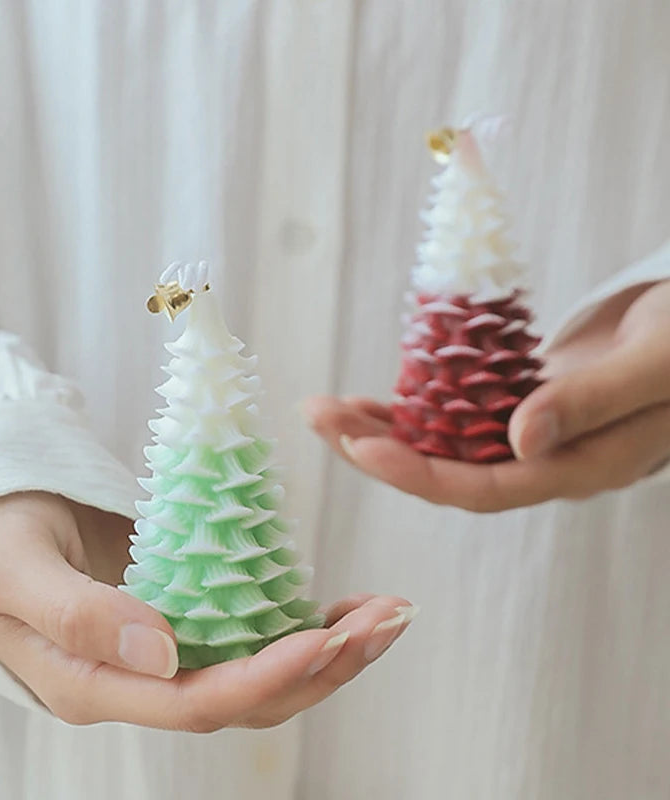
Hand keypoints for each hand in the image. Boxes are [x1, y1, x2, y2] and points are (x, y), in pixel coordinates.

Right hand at [0, 491, 415, 729]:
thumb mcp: (15, 573)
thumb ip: (78, 614)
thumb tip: (160, 650)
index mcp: (96, 686)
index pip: (194, 701)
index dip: (263, 676)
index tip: (321, 639)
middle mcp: (141, 683)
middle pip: (246, 697)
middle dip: (322, 665)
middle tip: (386, 621)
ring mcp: (165, 656)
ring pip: (260, 672)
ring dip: (329, 648)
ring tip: (387, 614)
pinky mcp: (183, 621)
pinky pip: (250, 636)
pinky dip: (302, 625)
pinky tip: (343, 607)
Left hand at [306, 281, 669, 511]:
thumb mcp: (654, 367)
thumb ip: (590, 404)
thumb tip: (518, 440)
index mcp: (578, 467)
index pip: (482, 487)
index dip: (417, 472)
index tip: (359, 446)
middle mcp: (543, 461)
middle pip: (444, 470)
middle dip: (376, 448)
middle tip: (317, 417)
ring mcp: (526, 436)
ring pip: (439, 444)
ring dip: (380, 427)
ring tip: (323, 409)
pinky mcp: (515, 407)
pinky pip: (453, 415)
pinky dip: (409, 406)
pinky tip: (367, 399)